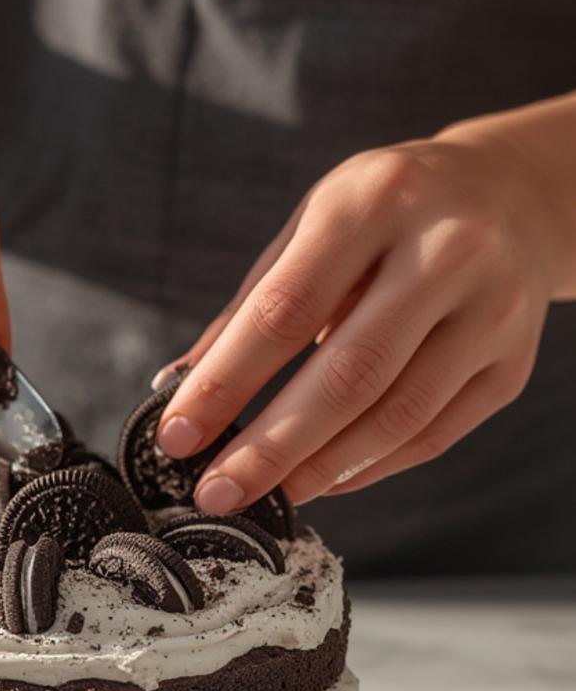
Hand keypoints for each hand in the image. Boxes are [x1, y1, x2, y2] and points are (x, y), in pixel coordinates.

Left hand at [154, 131, 560, 510]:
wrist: (513, 196)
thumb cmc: (390, 213)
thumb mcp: (315, 224)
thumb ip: (250, 306)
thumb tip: (177, 387)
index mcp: (376, 201)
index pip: (285, 311)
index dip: (225, 383)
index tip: (176, 435)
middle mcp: (447, 251)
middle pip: (349, 376)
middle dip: (270, 447)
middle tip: (216, 490)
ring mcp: (491, 312)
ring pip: (396, 416)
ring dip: (319, 469)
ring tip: (268, 494)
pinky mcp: (510, 365)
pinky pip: (431, 436)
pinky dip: (368, 467)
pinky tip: (323, 479)